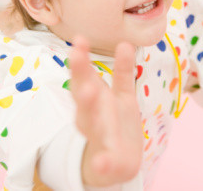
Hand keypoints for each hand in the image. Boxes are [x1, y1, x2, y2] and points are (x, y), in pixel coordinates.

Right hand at [69, 35, 142, 186]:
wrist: (116, 164)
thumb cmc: (115, 124)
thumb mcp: (120, 96)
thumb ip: (123, 72)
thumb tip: (125, 43)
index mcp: (93, 99)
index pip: (84, 77)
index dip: (82, 59)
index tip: (80, 38)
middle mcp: (90, 116)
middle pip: (83, 96)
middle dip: (81, 77)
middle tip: (77, 56)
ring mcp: (97, 138)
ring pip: (90, 125)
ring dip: (89, 110)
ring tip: (88, 91)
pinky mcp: (106, 161)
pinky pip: (103, 162)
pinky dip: (101, 163)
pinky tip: (102, 162)